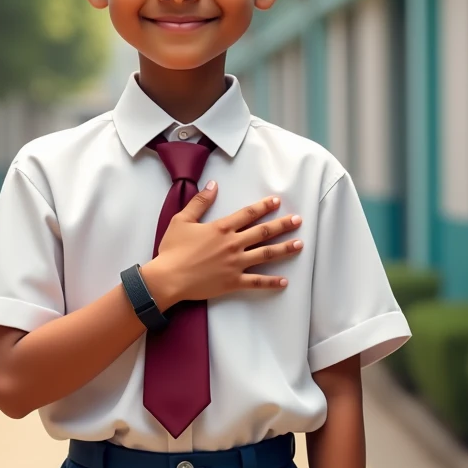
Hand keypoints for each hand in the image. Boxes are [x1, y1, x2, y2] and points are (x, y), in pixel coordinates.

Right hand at [145, 183, 303, 303]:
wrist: (168, 278)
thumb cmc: (172, 249)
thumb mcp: (182, 220)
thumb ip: (200, 202)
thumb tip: (213, 184)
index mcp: (221, 228)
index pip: (248, 214)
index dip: (264, 207)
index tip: (277, 201)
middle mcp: (232, 244)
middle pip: (263, 232)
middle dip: (283, 225)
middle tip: (298, 220)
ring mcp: (235, 264)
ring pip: (266, 255)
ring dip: (284, 249)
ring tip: (299, 244)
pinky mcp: (233, 282)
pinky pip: (256, 282)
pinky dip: (271, 282)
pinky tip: (284, 281)